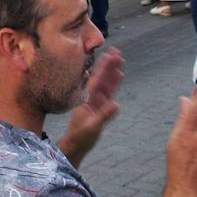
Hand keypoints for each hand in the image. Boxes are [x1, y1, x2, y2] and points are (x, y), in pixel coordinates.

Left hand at [60, 49, 124, 163]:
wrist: (76, 145)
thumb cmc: (81, 137)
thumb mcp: (93, 127)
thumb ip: (104, 115)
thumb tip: (116, 105)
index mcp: (88, 99)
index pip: (98, 80)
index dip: (104, 67)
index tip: (110, 55)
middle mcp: (92, 97)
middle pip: (103, 78)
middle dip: (110, 65)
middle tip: (117, 52)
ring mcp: (96, 101)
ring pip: (106, 83)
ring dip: (112, 72)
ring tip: (120, 59)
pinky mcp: (100, 107)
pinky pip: (109, 92)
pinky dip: (114, 83)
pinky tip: (118, 76)